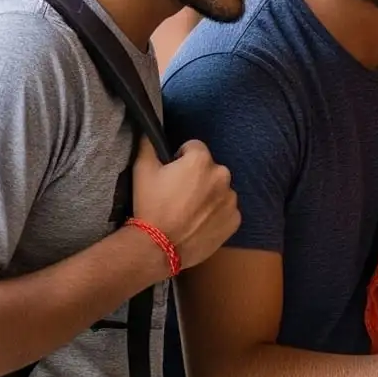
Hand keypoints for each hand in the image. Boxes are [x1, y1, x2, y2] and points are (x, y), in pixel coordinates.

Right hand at [132, 136, 239, 270]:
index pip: (194, 148)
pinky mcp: (235, 220)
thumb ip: (148, 144)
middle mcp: (222, 175)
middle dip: (198, 177)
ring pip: (220, 189)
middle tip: (179, 195)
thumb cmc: (150, 205)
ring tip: (189, 211)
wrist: (160, 246)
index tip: (172, 174)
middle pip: (210, 169)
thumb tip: (149, 130)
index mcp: (201, 160)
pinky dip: (217, 214)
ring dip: (209, 195)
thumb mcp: (142, 170)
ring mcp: (231, 199)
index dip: (180, 159)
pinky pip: (226, 210)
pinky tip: (200, 223)